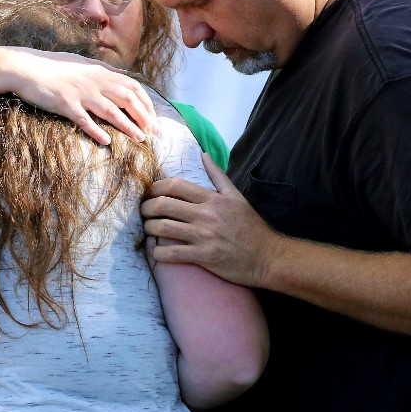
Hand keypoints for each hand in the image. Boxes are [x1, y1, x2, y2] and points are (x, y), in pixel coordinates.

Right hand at [8, 48, 155, 145]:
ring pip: (112, 111)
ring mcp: (80, 93)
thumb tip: (125, 75)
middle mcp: (94, 82)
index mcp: (100, 72)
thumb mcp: (83, 62)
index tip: (153, 117)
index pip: (133, 87)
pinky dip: (97, 131)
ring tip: (140, 138)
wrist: (25, 67)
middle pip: (128, 99)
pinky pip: (85, 120)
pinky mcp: (66, 105)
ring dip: (128, 126)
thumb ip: (105, 70)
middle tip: (151, 132)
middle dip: (143, 116)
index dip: (146, 103)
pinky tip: (107, 141)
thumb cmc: (54, 66)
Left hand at [141, 154, 280, 286]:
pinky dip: (159, 253)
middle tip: (144, 212)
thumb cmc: (251, 227)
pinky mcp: (204, 256)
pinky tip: (157, 252)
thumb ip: (218, 176)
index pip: (175, 186)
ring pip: (164, 228)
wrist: (267, 257)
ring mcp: (204, 236)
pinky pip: (172, 253)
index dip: (156, 188)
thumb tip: (204, 155)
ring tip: (148, 229)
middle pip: (164, 205)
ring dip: (149, 228)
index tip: (151, 193)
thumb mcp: (237, 196)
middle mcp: (206, 215)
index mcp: (213, 199)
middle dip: (147, 208)